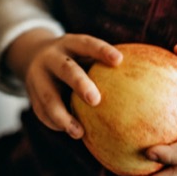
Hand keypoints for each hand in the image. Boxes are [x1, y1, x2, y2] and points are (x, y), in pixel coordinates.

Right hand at [4, 29, 122, 138]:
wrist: (32, 56)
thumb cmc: (74, 59)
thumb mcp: (83, 53)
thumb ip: (104, 64)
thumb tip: (146, 80)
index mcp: (69, 43)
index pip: (86, 43)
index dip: (101, 50)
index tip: (119, 60)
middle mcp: (51, 57)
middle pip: (65, 69)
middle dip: (79, 83)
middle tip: (96, 100)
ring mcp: (37, 76)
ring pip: (47, 96)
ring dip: (62, 115)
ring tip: (79, 132)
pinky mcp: (31, 94)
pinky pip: (41, 111)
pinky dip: (55, 123)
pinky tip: (72, 132)